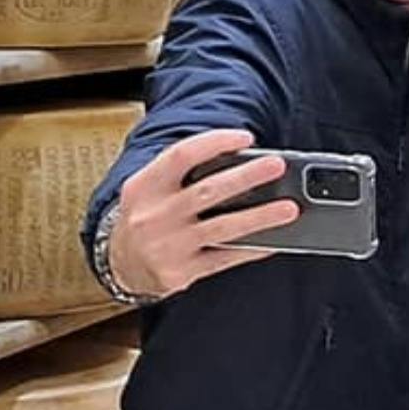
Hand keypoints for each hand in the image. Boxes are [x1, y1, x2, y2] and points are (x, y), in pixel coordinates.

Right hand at [107, 129, 299, 298]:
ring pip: (223, 228)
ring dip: (260, 217)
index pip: (181, 155)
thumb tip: (238, 159)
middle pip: (208, 191)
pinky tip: (273, 241)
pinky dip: (251, 249)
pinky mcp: (181, 271)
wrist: (120, 264)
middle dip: (246, 176)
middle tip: (277, 166)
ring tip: (289, 208)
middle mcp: (155, 215)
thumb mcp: (149, 188)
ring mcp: (168, 245)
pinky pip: (224, 258)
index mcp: (145, 185)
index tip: (246, 138)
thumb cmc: (145, 216)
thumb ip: (180, 173)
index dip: (215, 143)